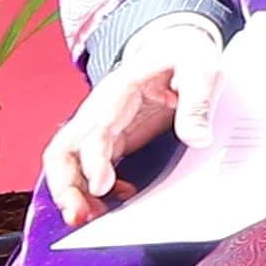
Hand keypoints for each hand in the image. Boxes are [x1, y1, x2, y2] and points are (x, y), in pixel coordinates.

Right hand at [43, 20, 221, 216]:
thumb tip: (197, 138)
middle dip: (65, 185)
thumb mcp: (201, 68)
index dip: (94, 159)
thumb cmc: (185, 56)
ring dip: (72, 192)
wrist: (176, 46)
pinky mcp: (111, 138)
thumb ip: (197, 102)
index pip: (95, 128)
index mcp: (119, 90)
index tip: (102, 186)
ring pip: (68, 162)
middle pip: (64, 149)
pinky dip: (92, 187)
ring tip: (88, 219)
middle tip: (79, 217)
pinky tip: (116, 199)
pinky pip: (88, 166)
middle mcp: (100, 110)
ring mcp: (102, 125)